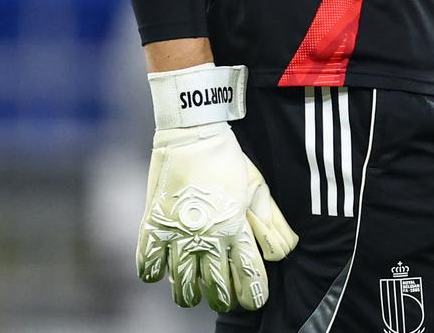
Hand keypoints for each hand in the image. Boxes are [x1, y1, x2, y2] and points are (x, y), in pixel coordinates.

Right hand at [137, 65, 296, 311]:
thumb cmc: (229, 160)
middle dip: (221, 298)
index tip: (252, 302)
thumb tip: (284, 252)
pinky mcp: (154, 224)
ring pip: (182, 283)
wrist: (193, 133)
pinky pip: (149, 264)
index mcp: (235, 226)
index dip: (251, 294)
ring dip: (188, 293)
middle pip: (214, 287)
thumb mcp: (257, 188)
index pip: (247, 274)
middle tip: (221, 298)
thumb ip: (270, 222)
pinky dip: (154, 273)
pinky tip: (162, 270)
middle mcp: (207, 235)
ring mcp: (178, 232)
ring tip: (191, 291)